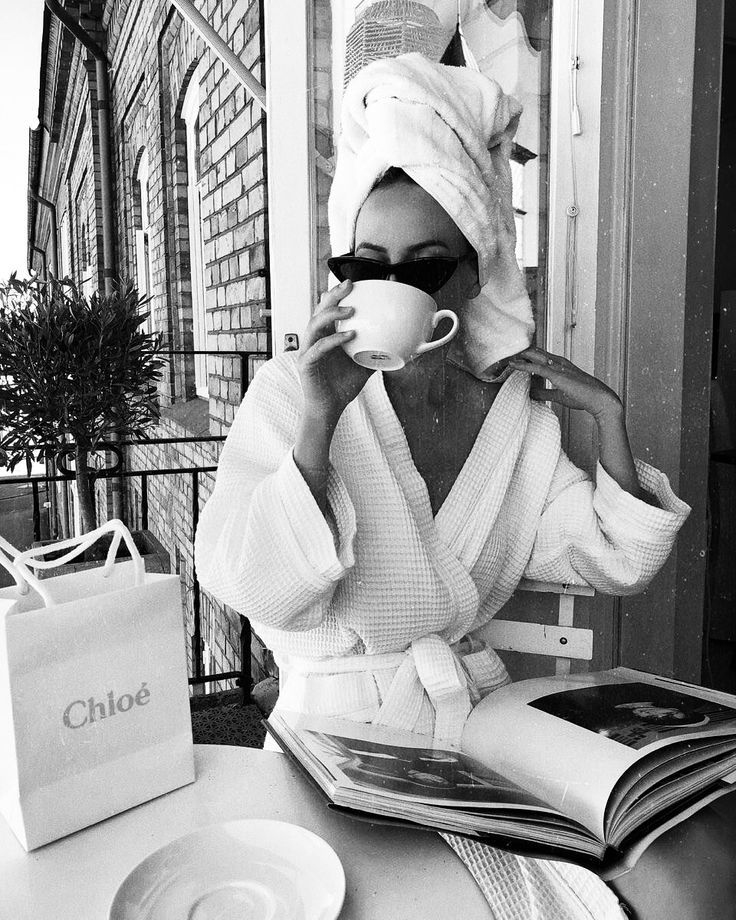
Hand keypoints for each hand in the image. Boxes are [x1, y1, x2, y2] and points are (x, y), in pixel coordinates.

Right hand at [298, 280, 372, 422]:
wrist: (330, 409)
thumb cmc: (343, 387)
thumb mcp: (366, 365)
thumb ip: (378, 351)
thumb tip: (400, 343)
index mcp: (327, 336)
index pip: (329, 309)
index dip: (338, 294)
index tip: (355, 283)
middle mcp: (315, 339)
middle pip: (319, 309)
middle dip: (333, 295)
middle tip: (349, 286)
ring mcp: (308, 350)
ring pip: (314, 324)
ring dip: (332, 314)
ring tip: (351, 310)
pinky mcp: (306, 363)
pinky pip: (318, 347)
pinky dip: (334, 340)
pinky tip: (350, 336)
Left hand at [508, 347, 622, 422]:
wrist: (600, 399)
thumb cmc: (583, 397)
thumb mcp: (558, 395)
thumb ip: (544, 393)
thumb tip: (530, 394)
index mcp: (560, 364)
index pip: (539, 356)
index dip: (525, 356)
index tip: (511, 358)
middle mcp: (558, 362)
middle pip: (534, 352)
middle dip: (519, 353)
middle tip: (503, 355)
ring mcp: (558, 366)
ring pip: (533, 356)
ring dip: (518, 356)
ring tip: (503, 357)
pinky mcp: (557, 374)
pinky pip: (536, 367)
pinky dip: (523, 365)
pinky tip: (512, 364)